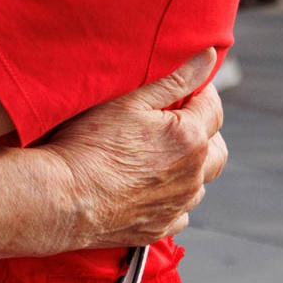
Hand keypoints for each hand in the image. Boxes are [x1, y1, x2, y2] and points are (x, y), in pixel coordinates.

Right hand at [41, 50, 226, 251]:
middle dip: (206, 132)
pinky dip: (175, 197)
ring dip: (192, 167)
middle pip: (218, 149)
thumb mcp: (129, 102)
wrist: (64, 197)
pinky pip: (182, 211)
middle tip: (179, 120)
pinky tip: (152, 187)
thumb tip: (209, 56)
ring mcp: (179, 204)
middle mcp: (194, 174)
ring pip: (201, 182)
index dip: (201, 91)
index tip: (186, 86)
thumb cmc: (90, 144)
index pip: (213, 107)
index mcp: (189, 137)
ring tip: (162, 154)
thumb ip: (174, 79)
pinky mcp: (161, 227)